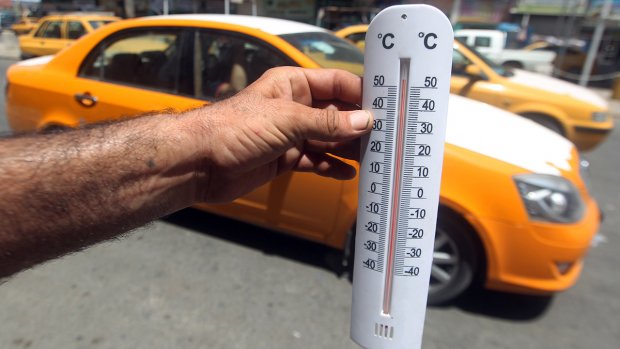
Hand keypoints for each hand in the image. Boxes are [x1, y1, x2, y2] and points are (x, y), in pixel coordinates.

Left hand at [185, 67, 372, 202]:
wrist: (199, 163)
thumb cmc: (235, 129)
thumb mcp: (287, 121)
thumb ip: (327, 122)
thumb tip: (364, 121)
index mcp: (293, 85)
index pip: (337, 83)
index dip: (361, 94)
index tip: (387, 107)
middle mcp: (294, 107)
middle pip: (336, 113)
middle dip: (358, 125)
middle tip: (386, 138)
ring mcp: (290, 134)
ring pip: (328, 139)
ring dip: (348, 149)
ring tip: (373, 158)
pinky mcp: (284, 158)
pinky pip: (315, 160)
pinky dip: (330, 167)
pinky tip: (347, 174)